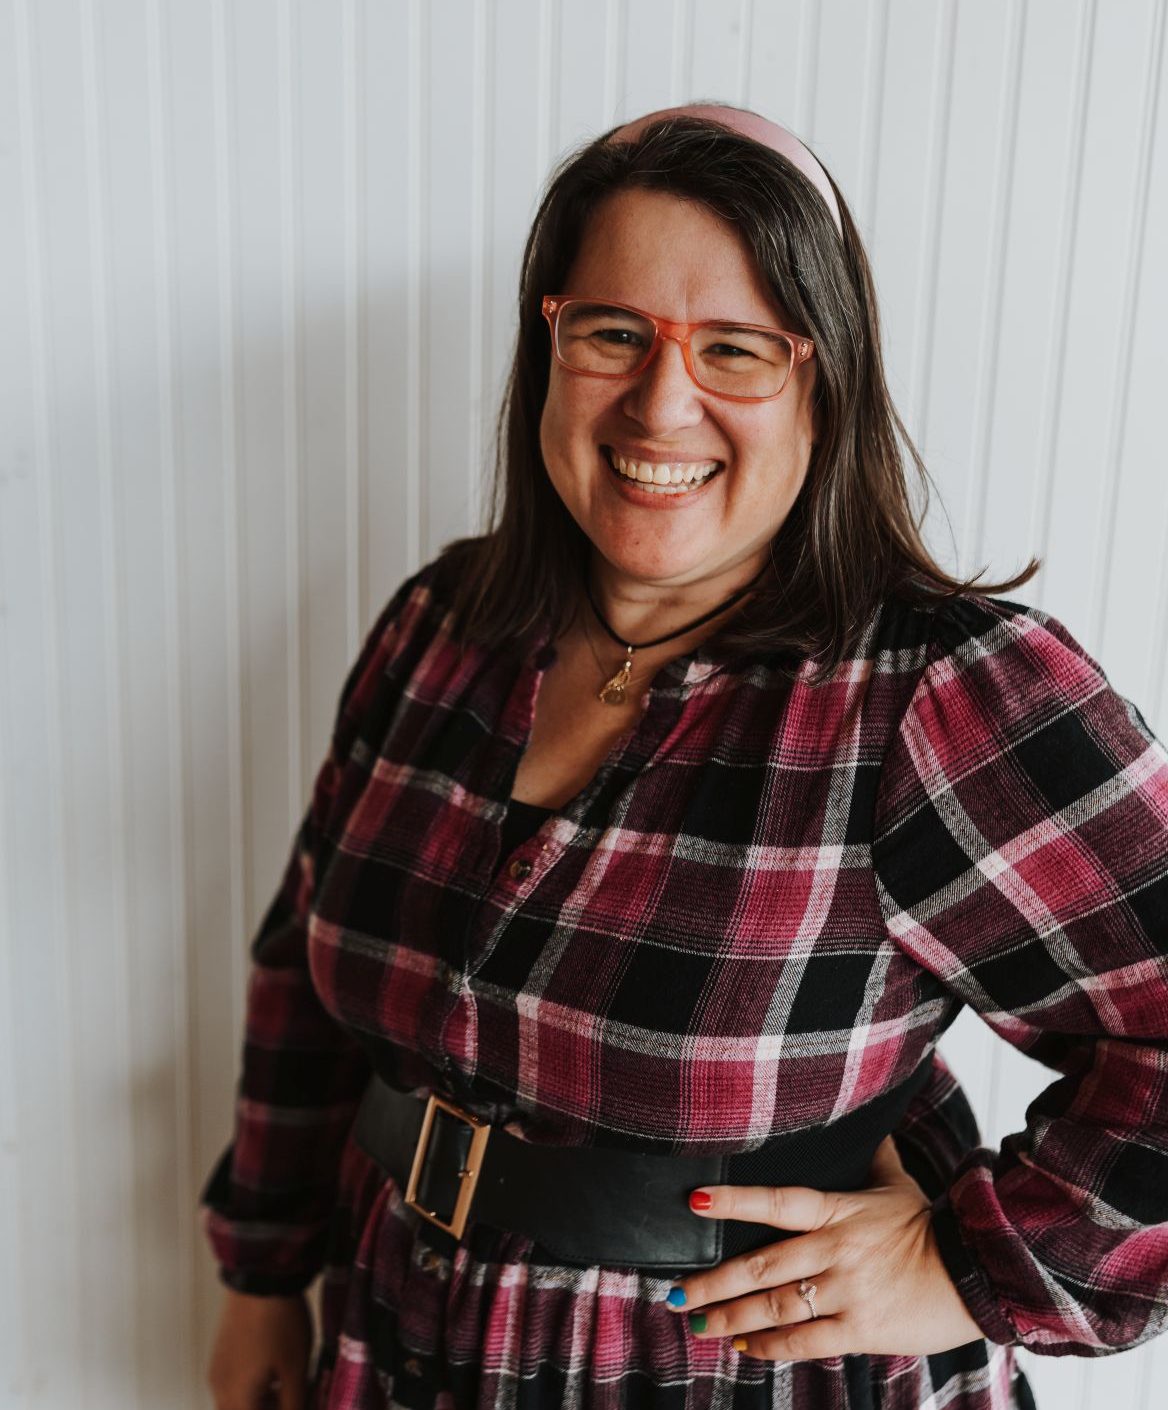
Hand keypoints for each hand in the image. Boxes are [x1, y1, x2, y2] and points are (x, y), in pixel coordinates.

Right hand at [206, 1287, 312, 1409]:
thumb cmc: (279, 1322)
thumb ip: (295, 1403)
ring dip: (257, 1402)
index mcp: (237, 1399)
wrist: (260, 1278)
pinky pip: (231, 1385)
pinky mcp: (220, 1354)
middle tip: (290, 1399)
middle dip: (265, 1409)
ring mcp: (217, 1370)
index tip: (297, 1404)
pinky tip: (272, 1372)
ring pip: (234, 1403)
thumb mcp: (295, 1368)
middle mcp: (219, 1389)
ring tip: (285, 1386)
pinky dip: (250, 1389)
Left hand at [665, 1135, 984, 1361]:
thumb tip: (870, 1125)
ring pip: (775, 1306)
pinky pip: (806, 1341)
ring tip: (699, 1323)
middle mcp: (835, 1250)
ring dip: (732, 1317)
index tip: (695, 1202)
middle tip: (678, 1292)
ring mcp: (846, 1291)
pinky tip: (745, 1346)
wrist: (975, 1274)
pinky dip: (771, 1346)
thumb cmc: (931, 1227)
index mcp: (838, 1211)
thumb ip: (874, 1158)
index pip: (777, 1201)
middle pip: (762, 1265)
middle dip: (714, 1281)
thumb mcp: (899, 1185)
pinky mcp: (861, 1329)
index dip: (734, 1201)